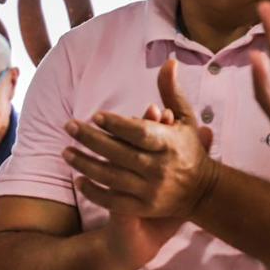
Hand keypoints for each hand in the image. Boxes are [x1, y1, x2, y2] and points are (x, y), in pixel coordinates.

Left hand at [63, 63, 215, 265]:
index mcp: (170, 144)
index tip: (96, 115)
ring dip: (84, 164)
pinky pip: (112, 201)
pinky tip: (78, 179)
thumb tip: (169, 62)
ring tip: (66, 152)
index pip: (139, 132)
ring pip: (110, 177)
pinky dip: (93, 191)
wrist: (204, 192)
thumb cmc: (190, 149)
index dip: (116, 124)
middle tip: (69, 126)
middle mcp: (159, 168)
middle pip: (118, 153)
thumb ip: (172, 92)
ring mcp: (151, 191)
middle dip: (90, 139)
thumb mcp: (186, 119)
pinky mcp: (143, 208)